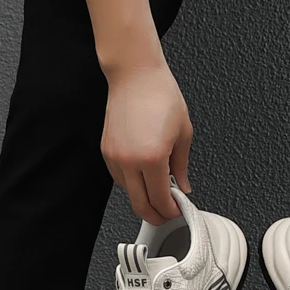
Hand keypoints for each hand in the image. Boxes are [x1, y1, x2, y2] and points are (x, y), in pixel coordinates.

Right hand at [102, 63, 192, 224]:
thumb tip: (182, 186)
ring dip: (145, 198)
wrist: (135, 74)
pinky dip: (133, 184)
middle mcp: (130, 160)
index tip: (178, 210)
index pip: (160, 200)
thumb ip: (182, 166)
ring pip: (129, 194)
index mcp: (152, 158)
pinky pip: (120, 179)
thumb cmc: (159, 95)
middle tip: (168, 214)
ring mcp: (115, 157)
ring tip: (160, 191)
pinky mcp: (106, 151)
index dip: (171, 211)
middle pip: (141, 205)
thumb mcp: (183, 134)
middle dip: (156, 215)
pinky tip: (145, 178)